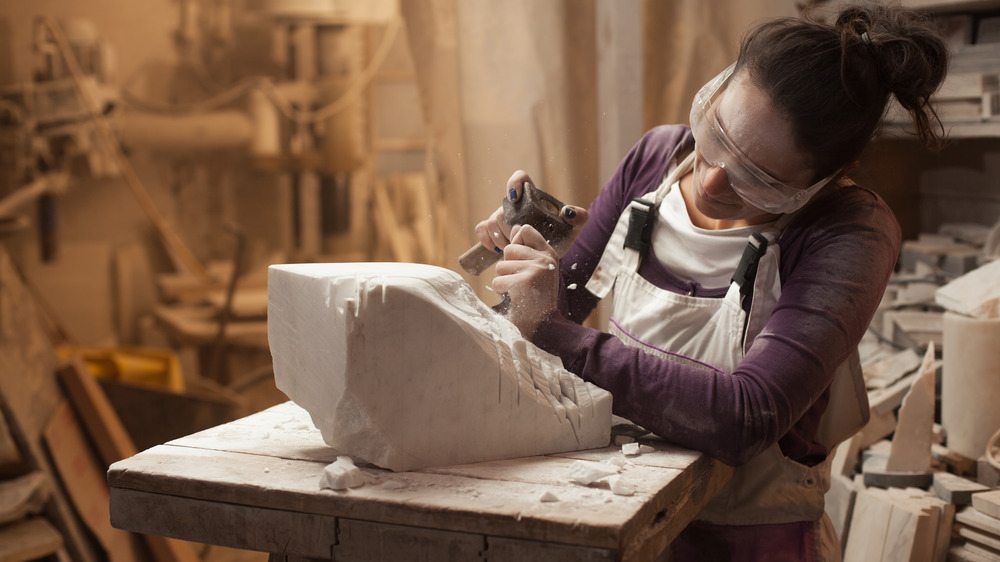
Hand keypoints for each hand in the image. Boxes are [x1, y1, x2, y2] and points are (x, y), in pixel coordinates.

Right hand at [473, 170, 587, 256]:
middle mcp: (515, 204)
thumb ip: (579, 217)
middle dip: (509, 227)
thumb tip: (568, 211)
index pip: (520, 177)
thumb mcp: (575, 227)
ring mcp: (502, 217)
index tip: (515, 198)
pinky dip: (486, 239)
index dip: (514, 183)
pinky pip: (482, 229)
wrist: (550, 254)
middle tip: (519, 241)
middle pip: (503, 208)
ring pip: (491, 221)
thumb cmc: (563, 237)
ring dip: (499, 237)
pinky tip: (498, 249)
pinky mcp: (494, 231)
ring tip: (512, 249)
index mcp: (533, 196)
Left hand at [492, 224, 559, 339]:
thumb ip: (527, 249)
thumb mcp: (537, 269)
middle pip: (509, 250)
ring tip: (519, 291)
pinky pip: (498, 281)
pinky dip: (502, 292)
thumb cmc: (537, 297)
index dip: (517, 242)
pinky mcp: (523, 282)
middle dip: (508, 267)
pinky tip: (515, 298)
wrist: (543, 325)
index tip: (521, 261)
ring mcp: (535, 269)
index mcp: (549, 253)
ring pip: (501, 266)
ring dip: (504, 281)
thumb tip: (515, 228)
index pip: (525, 230)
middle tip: (522, 282)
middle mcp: (544, 259)